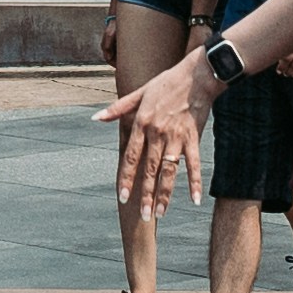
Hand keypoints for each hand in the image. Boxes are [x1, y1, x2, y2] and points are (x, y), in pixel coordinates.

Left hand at [97, 56, 209, 216]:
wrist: (197, 75)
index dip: (126, 178)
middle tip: (144, 217)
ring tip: (160, 214)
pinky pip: (193, 164)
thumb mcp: (138, 92)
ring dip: (165, 194)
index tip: (122, 197)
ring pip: (169, 171)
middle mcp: (158, 133)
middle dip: (146, 195)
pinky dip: (194, 182)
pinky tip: (194, 200)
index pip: (131, 157)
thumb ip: (117, 109)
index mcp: (142, 123)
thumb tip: (95, 118)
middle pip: (150, 170)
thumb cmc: (166, 82)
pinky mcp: (194, 138)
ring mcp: (177, 137)